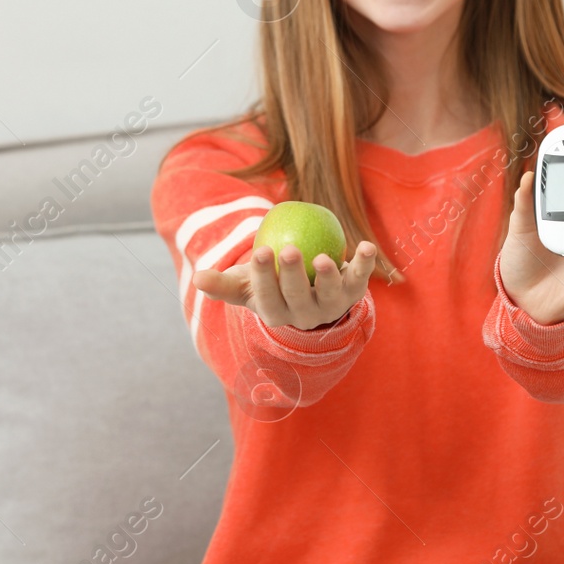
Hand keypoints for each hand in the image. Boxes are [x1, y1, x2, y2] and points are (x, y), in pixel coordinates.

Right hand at [194, 240, 377, 329]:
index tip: (260, 252)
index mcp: (276, 314)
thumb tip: (196, 279)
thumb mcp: (244, 284)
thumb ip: (221, 284)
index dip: (264, 277)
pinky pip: (359, 279)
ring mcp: (331, 307)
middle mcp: (305, 317)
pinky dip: (364, 264)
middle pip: (298, 297)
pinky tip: (366, 246)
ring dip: (328, 277)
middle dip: (292, 275)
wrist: (308, 290)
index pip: (267, 297)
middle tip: (287, 249)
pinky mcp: (353, 294)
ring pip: (331, 296)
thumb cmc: (269, 283)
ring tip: (322, 258)